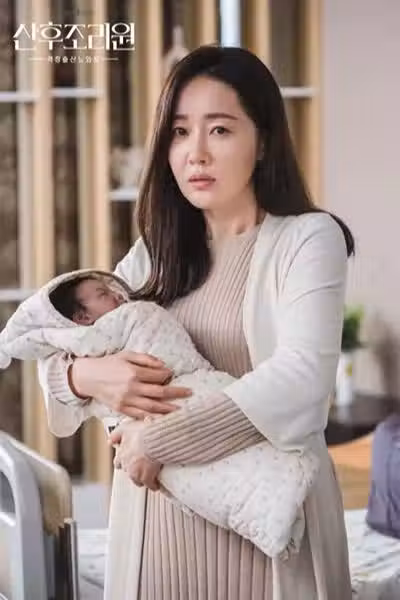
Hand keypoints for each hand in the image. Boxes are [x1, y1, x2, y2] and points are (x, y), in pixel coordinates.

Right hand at [69, 351, 191, 418]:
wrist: (88, 377)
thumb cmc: (108, 364)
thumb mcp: (127, 355)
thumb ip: (146, 359)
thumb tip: (164, 366)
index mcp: (133, 373)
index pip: (158, 376)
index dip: (168, 375)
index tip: (172, 374)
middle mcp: (131, 388)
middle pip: (159, 393)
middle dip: (176, 393)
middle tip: (189, 392)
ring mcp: (126, 400)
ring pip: (152, 407)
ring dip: (168, 409)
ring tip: (180, 410)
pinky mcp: (121, 409)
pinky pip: (139, 416)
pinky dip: (152, 418)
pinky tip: (161, 419)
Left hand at [111, 421, 161, 490]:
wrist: (154, 440)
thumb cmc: (142, 433)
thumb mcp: (125, 428)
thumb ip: (116, 435)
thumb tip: (109, 441)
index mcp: (121, 455)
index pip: (118, 463)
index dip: (123, 462)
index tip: (127, 460)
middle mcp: (127, 466)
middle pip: (128, 472)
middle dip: (133, 470)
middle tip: (140, 467)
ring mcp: (137, 473)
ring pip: (138, 481)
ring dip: (142, 478)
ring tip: (148, 476)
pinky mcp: (147, 478)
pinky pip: (150, 485)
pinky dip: (153, 484)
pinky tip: (156, 483)